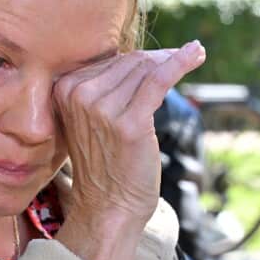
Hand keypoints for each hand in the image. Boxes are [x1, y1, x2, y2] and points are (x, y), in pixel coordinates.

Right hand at [51, 42, 205, 259]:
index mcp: (64, 90)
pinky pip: (159, 81)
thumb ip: (106, 87)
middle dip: (159, 59)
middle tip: (182, 59)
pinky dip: (180, 63)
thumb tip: (148, 56)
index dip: (142, 59)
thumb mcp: (92, 118)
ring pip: (145, 69)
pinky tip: (195, 53)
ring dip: (173, 60)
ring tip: (193, 55)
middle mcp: (79, 96)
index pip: (111, 60)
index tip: (165, 58)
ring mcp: (102, 109)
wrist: (108, 206)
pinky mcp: (130, 123)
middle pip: (129, 61)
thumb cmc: (107, 162)